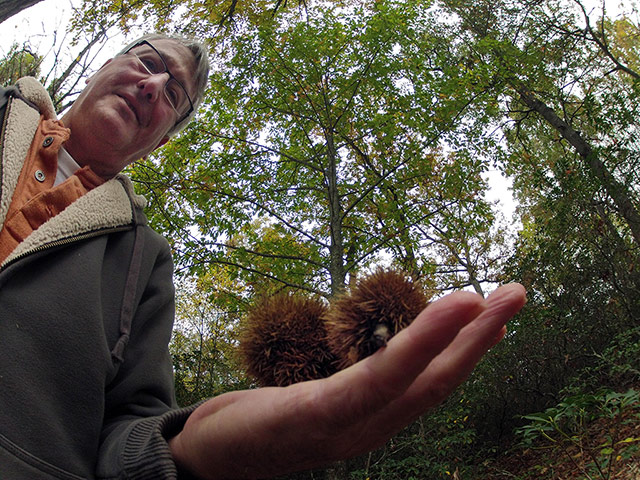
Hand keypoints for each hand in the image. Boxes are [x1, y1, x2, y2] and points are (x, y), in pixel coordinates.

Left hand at [169, 283, 525, 478]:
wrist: (205, 458)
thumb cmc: (261, 423)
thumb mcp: (312, 398)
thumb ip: (349, 383)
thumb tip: (376, 357)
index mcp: (368, 420)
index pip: (429, 384)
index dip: (468, 351)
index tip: (497, 316)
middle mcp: (367, 428)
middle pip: (436, 382)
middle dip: (480, 338)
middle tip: (517, 293)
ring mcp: (344, 428)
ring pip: (414, 381)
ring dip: (457, 338)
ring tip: (489, 298)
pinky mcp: (314, 417)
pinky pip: (374, 379)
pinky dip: (415, 347)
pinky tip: (441, 316)